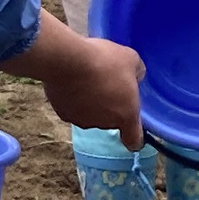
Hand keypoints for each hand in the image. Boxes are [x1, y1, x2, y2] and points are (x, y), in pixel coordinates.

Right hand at [0, 10, 146, 149]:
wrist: (67, 60)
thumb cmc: (105, 60)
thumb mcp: (132, 60)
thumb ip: (137, 74)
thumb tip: (132, 79)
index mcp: (125, 115)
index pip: (133, 139)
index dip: (135, 137)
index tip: (132, 130)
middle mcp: (103, 123)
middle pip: (111, 120)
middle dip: (111, 105)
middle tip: (109, 83)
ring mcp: (81, 120)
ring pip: (91, 113)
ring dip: (92, 101)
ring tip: (89, 78)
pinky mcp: (62, 113)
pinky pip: (73, 107)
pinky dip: (74, 98)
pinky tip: (73, 80)